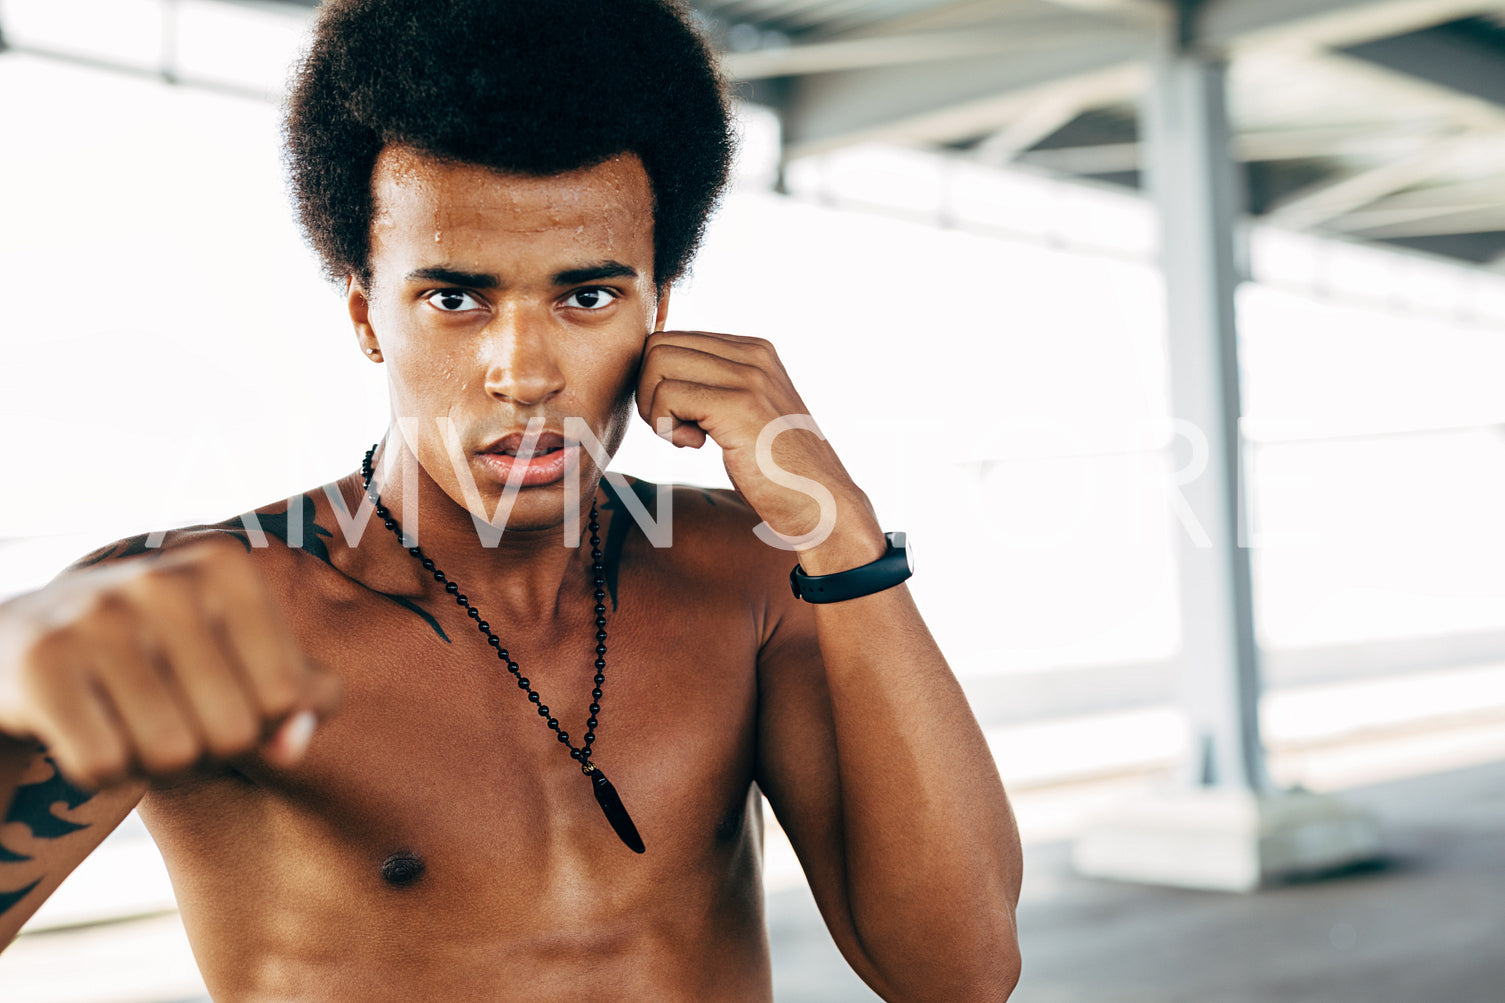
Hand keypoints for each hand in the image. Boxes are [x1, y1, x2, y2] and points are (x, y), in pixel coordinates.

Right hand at [0, 536, 339, 787]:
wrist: (26, 641)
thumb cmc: (163, 657)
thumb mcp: (242, 659)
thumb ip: (299, 700)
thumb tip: (294, 744)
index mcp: (225, 565)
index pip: (287, 695)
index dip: (260, 724)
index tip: (222, 700)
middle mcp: (163, 578)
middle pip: (233, 731)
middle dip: (209, 753)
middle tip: (173, 724)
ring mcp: (95, 614)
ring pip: (171, 754)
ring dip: (155, 767)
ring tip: (132, 728)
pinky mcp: (39, 661)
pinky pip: (104, 765)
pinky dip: (102, 774)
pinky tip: (87, 731)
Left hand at [636, 330, 880, 552]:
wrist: (820, 504)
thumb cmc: (776, 469)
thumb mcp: (746, 413)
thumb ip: (715, 385)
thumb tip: (658, 371)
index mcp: (754, 350)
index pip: (673, 339)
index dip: (660, 381)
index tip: (683, 418)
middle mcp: (753, 354)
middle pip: (658, 345)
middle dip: (649, 391)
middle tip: (674, 428)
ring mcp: (749, 376)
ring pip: (656, 363)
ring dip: (655, 408)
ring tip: (685, 436)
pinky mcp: (739, 404)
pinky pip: (667, 395)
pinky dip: (666, 426)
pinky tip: (694, 445)